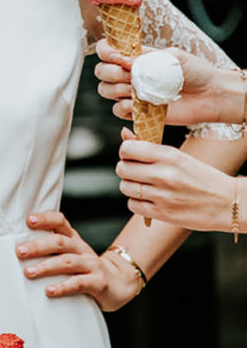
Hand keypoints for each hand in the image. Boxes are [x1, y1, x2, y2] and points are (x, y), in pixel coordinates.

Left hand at [16, 212, 140, 311]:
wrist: (120, 282)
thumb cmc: (85, 269)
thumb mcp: (70, 254)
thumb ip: (50, 250)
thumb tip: (17, 249)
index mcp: (73, 239)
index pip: (60, 222)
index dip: (44, 219)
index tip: (28, 221)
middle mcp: (81, 249)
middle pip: (59, 242)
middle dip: (37, 246)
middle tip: (19, 252)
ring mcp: (92, 264)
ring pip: (67, 262)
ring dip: (46, 267)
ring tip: (28, 272)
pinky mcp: (99, 282)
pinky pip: (79, 283)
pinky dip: (63, 287)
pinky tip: (49, 291)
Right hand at [94, 41, 231, 125]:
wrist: (209, 95)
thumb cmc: (194, 72)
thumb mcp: (172, 56)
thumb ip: (147, 57)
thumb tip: (126, 62)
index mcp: (135, 57)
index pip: (107, 50)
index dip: (106, 52)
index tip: (118, 56)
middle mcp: (129, 74)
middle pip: (101, 72)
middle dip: (111, 72)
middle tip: (131, 74)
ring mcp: (131, 93)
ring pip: (105, 90)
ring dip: (118, 89)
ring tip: (137, 88)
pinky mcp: (136, 112)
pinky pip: (118, 110)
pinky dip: (125, 106)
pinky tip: (141, 103)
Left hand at [117, 130, 235, 229]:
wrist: (226, 202)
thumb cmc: (201, 177)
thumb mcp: (178, 156)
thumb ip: (149, 146)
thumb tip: (124, 133)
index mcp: (169, 155)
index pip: (128, 148)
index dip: (125, 151)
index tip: (132, 155)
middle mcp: (163, 174)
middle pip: (122, 168)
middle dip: (126, 169)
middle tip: (137, 172)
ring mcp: (161, 195)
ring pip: (125, 187)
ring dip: (130, 187)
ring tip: (145, 186)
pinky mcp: (161, 213)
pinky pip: (132, 205)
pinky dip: (136, 202)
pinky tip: (149, 199)